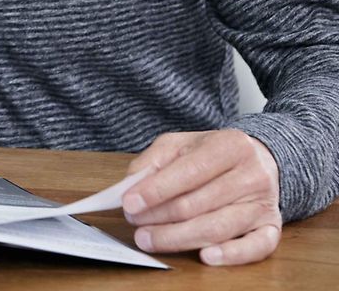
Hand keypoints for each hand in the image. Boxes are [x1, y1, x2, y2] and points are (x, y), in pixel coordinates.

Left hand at [123, 129, 281, 265]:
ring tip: (149, 239)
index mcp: (230, 146)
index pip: (189, 172)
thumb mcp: (180, 145)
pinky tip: (205, 257)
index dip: (156, 190)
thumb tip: (129, 188)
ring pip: (219, 228)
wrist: (260, 160)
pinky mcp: (272, 227)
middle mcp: (252, 174)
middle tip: (134, 223)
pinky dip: (230, 255)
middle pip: (199, 204)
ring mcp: (264, 203)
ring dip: (178, 238)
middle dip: (160, 216)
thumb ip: (152, 162)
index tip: (129, 203)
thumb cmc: (212, 154)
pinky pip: (255, 247)